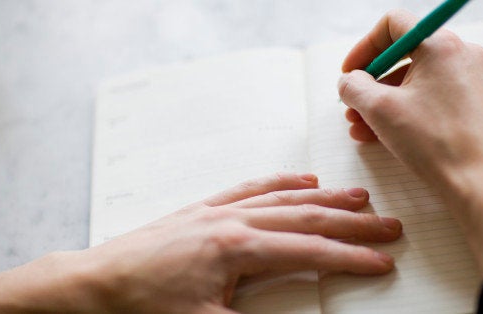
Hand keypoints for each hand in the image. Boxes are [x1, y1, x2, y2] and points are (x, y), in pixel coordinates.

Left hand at [0, 173, 400, 312]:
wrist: (96, 284)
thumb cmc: (143, 305)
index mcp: (237, 248)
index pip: (309, 250)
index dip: (350, 258)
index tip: (381, 261)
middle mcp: (232, 220)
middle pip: (306, 216)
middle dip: (351, 223)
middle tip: (386, 224)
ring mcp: (219, 210)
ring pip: (285, 196)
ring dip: (325, 197)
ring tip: (357, 197)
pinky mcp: (206, 208)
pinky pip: (252, 187)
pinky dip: (281, 182)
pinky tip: (300, 180)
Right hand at [337, 10, 482, 276]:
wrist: (478, 183)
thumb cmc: (434, 143)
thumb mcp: (379, 109)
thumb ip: (354, 87)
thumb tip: (349, 81)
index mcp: (441, 45)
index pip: (393, 25)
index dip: (364, 47)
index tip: (350, 72)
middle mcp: (460, 55)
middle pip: (403, 56)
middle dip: (371, 84)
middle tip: (351, 106)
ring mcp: (470, 79)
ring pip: (415, 81)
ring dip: (383, 102)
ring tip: (361, 129)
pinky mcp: (473, 103)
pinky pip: (430, 98)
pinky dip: (405, 111)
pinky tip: (382, 136)